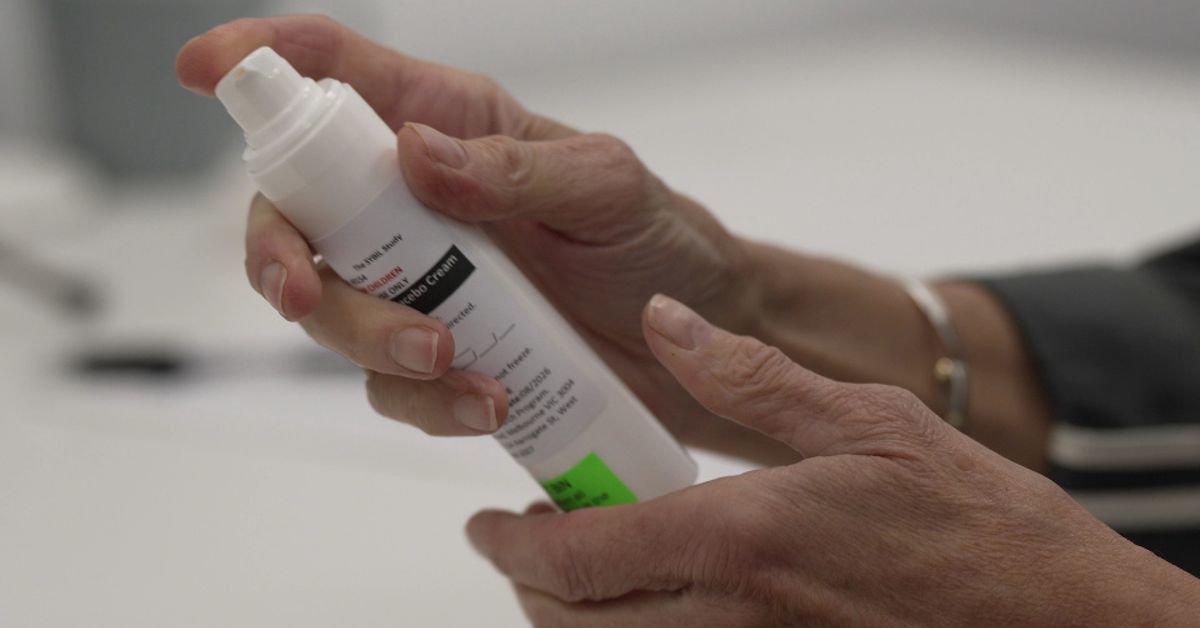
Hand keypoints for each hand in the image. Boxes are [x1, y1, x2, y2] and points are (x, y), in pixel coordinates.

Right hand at [176, 15, 791, 462]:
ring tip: (461, 366)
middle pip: (292, 216)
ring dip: (372, 344)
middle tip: (311, 298)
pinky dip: (426, 400)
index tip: (200, 68)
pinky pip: (391, 384)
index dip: (259, 60)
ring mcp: (420, 282)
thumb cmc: (656, 241)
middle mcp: (413, 200)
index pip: (337, 74)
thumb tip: (417, 152)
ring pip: (330, 313)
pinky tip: (489, 402)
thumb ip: (518, 167)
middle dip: (283, 261)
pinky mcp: (440, 351)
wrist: (696, 342)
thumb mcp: (606, 186)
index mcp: (448, 124)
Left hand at [467, 295, 1199, 626]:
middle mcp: (730, 619)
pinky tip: (661, 594)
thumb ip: (748, 377)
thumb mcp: (867, 421)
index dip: (511, 546)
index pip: (578, 558)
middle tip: (527, 541)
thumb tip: (665, 322)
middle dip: (530, 587)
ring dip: (578, 617)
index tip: (488, 525)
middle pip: (577, 624)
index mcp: (738, 542)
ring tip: (581, 566)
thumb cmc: (975, 524)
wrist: (1056, 620)